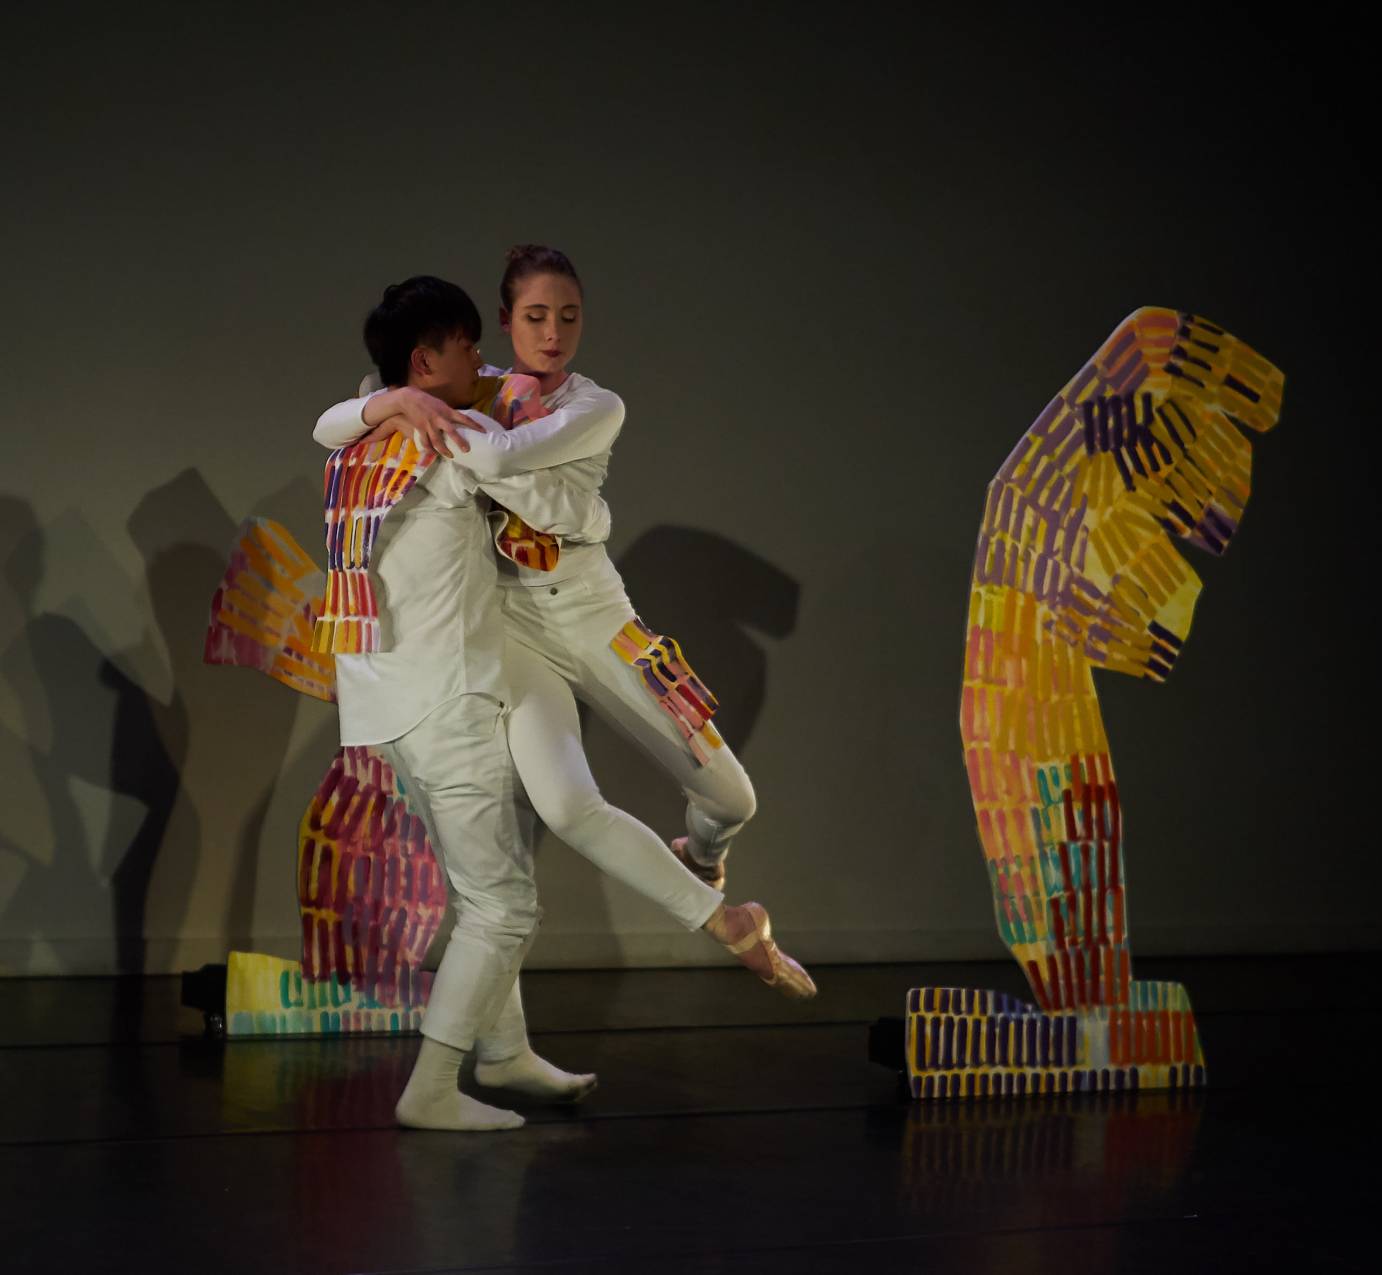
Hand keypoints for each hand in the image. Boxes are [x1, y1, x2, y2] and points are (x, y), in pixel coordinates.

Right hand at [362, 387, 482, 458]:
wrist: (409, 399)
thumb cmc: (428, 401)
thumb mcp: (441, 404)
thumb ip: (449, 413)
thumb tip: (459, 421)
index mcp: (447, 411)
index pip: (464, 418)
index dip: (474, 425)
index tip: (483, 431)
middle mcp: (439, 418)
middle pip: (451, 432)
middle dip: (459, 441)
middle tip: (466, 450)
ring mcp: (429, 425)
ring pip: (437, 441)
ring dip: (444, 450)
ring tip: (451, 456)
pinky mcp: (420, 429)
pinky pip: (425, 442)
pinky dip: (429, 449)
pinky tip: (433, 454)